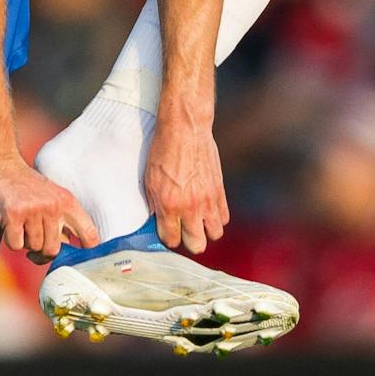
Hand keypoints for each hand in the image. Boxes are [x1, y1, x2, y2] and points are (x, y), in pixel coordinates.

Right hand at [0, 156, 98, 260]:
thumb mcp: (52, 197)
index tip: (76, 260)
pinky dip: (11, 241)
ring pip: (33, 248)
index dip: (86, 254)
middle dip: (40, 251)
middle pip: (53, 250)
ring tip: (20, 224)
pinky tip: (8, 224)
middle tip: (32, 240)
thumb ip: (62, 221)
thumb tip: (70, 254)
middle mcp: (53, 206)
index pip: (89, 235)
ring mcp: (33, 210)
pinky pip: (16, 246)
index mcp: (67, 202)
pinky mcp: (13, 215)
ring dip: (25, 242)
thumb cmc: (25, 187)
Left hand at [143, 115, 227, 253]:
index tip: (168, 231)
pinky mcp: (220, 192)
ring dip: (206, 230)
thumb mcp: (150, 179)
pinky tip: (208, 209)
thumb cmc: (164, 151)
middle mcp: (190, 207)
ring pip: (215, 234)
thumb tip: (158, 219)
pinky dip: (217, 217)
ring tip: (198, 220)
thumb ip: (155, 204)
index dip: (169, 238)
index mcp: (169, 205)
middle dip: (189, 241)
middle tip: (184, 230)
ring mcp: (208, 201)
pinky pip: (224, 217)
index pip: (171, 239)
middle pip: (197, 245)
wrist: (185, 130)